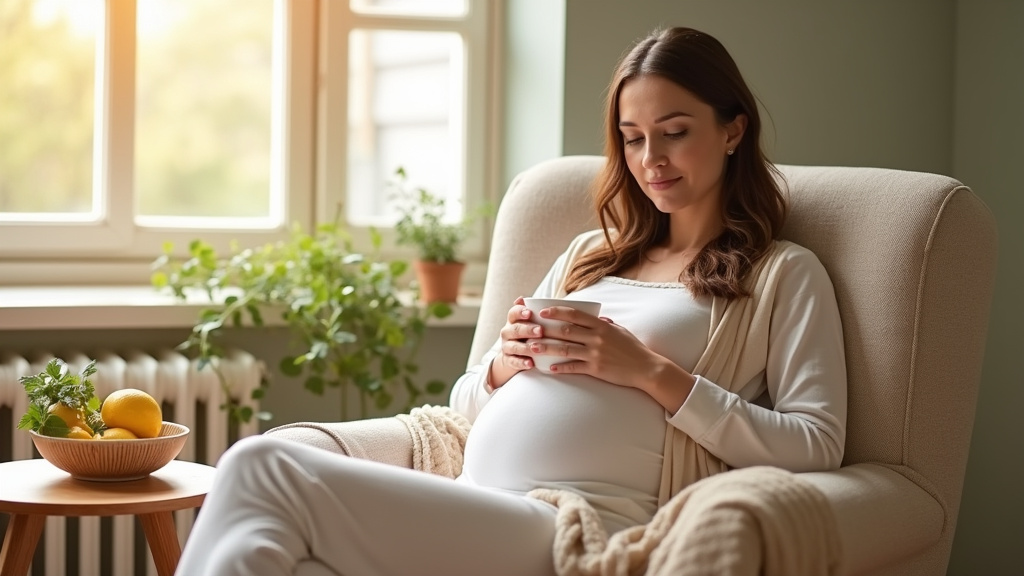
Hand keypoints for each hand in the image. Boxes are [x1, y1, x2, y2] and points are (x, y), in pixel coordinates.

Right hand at [488, 296, 543, 387]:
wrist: (514, 357)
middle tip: (540, 330)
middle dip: (527, 329)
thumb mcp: (531, 322)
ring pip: (514, 346)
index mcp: (513, 321)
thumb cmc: (528, 335)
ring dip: (525, 347)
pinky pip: (514, 362)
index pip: (513, 313)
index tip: (530, 312)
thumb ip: (537, 312)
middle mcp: (508, 332)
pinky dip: (522, 363)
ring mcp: (507, 347)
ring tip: (536, 348)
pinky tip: (531, 364)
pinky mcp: (509, 360)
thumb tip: (542, 299)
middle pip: (515, 329)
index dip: (520, 312)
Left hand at [524, 305, 695, 410]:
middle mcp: (596, 338)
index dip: (557, 311)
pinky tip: (550, 368)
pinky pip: (574, 367)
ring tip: (532, 348)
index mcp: (601, 326)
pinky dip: (561, 367)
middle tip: (530, 329)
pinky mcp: (596, 369)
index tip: (543, 311)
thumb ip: (607, 324)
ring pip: (565, 349)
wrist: (646, 368)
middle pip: (565, 331)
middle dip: (546, 329)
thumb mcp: (621, 331)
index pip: (575, 315)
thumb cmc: (633, 349)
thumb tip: (598, 318)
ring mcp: (595, 353)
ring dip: (547, 348)